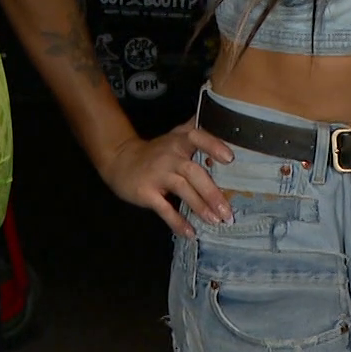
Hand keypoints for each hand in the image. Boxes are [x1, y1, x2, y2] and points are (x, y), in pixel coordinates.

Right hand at [98, 121, 237, 237]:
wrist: (120, 160)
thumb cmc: (157, 151)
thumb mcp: (175, 135)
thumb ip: (197, 130)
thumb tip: (223, 119)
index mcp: (179, 141)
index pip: (197, 137)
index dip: (212, 145)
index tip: (230, 158)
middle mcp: (169, 156)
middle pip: (193, 171)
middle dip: (211, 192)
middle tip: (228, 211)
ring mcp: (157, 174)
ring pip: (181, 189)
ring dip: (199, 206)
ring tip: (215, 221)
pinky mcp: (146, 192)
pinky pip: (164, 208)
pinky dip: (177, 222)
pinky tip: (190, 232)